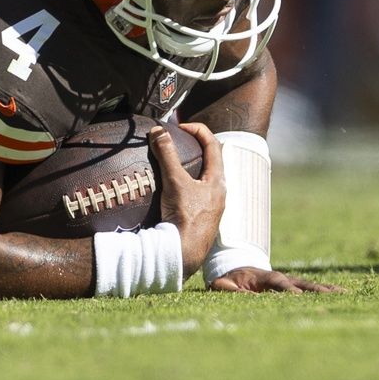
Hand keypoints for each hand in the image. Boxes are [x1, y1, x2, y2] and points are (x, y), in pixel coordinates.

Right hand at [149, 122, 224, 277]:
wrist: (185, 253)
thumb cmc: (185, 216)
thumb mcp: (175, 182)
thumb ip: (167, 155)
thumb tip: (159, 131)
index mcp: (218, 181)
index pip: (213, 145)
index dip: (198, 130)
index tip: (180, 127)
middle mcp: (219, 193)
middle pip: (212, 162)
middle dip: (196, 149)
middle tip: (178, 142)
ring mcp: (213, 208)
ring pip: (205, 180)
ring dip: (191, 168)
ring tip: (172, 165)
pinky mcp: (203, 220)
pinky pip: (197, 195)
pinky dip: (186, 186)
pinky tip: (171, 191)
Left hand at [208, 266, 343, 293]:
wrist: (237, 269)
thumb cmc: (229, 280)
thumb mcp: (222, 284)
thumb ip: (228, 288)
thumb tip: (238, 292)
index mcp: (262, 277)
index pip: (277, 281)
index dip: (287, 288)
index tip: (297, 296)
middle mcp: (280, 277)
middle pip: (300, 282)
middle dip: (314, 289)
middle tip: (330, 295)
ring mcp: (289, 281)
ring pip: (310, 285)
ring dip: (326, 289)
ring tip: (344, 293)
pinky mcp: (295, 286)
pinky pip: (312, 289)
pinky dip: (327, 291)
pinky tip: (342, 294)